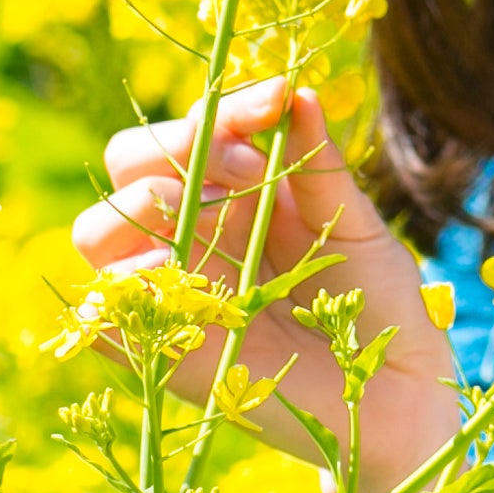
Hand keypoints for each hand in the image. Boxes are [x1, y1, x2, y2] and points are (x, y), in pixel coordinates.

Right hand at [75, 79, 493, 492]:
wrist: (395, 401)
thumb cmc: (380, 305)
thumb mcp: (358, 225)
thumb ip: (320, 164)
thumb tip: (295, 91)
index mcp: (237, 193)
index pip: (190, 129)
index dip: (219, 109)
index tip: (271, 103)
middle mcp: (195, 234)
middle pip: (127, 165)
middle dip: (174, 149)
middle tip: (244, 169)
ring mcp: (175, 291)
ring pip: (98, 232)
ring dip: (142, 209)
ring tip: (212, 221)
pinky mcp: (166, 353)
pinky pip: (104, 317)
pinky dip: (126, 289)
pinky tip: (180, 276)